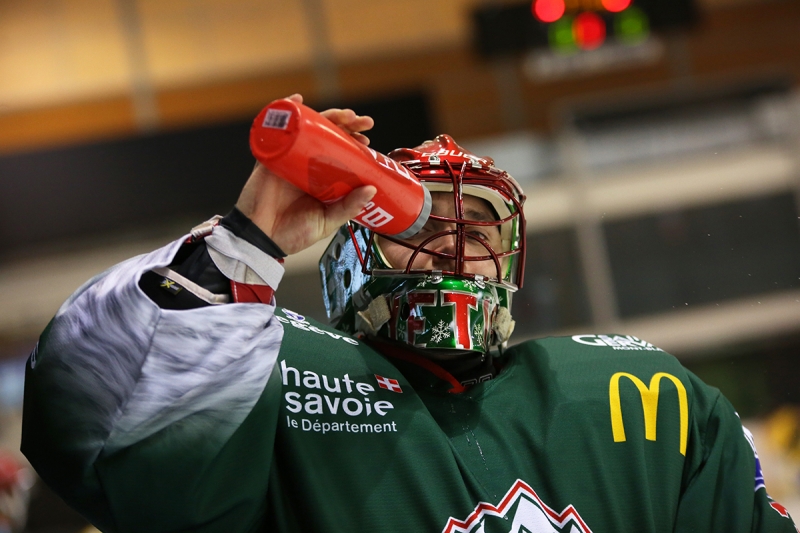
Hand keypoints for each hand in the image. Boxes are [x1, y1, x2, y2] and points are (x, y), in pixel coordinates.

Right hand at [236, 94, 376, 255]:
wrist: (261, 240)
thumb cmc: (292, 234)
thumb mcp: (327, 222)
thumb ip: (348, 207)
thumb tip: (372, 188)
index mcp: (322, 179)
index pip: (341, 153)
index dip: (355, 143)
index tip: (367, 140)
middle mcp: (307, 165)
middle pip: (327, 135)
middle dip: (347, 123)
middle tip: (363, 122)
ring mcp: (289, 158)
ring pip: (307, 129)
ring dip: (325, 116)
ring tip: (343, 115)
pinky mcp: (270, 156)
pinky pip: (275, 130)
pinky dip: (285, 112)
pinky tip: (297, 101)